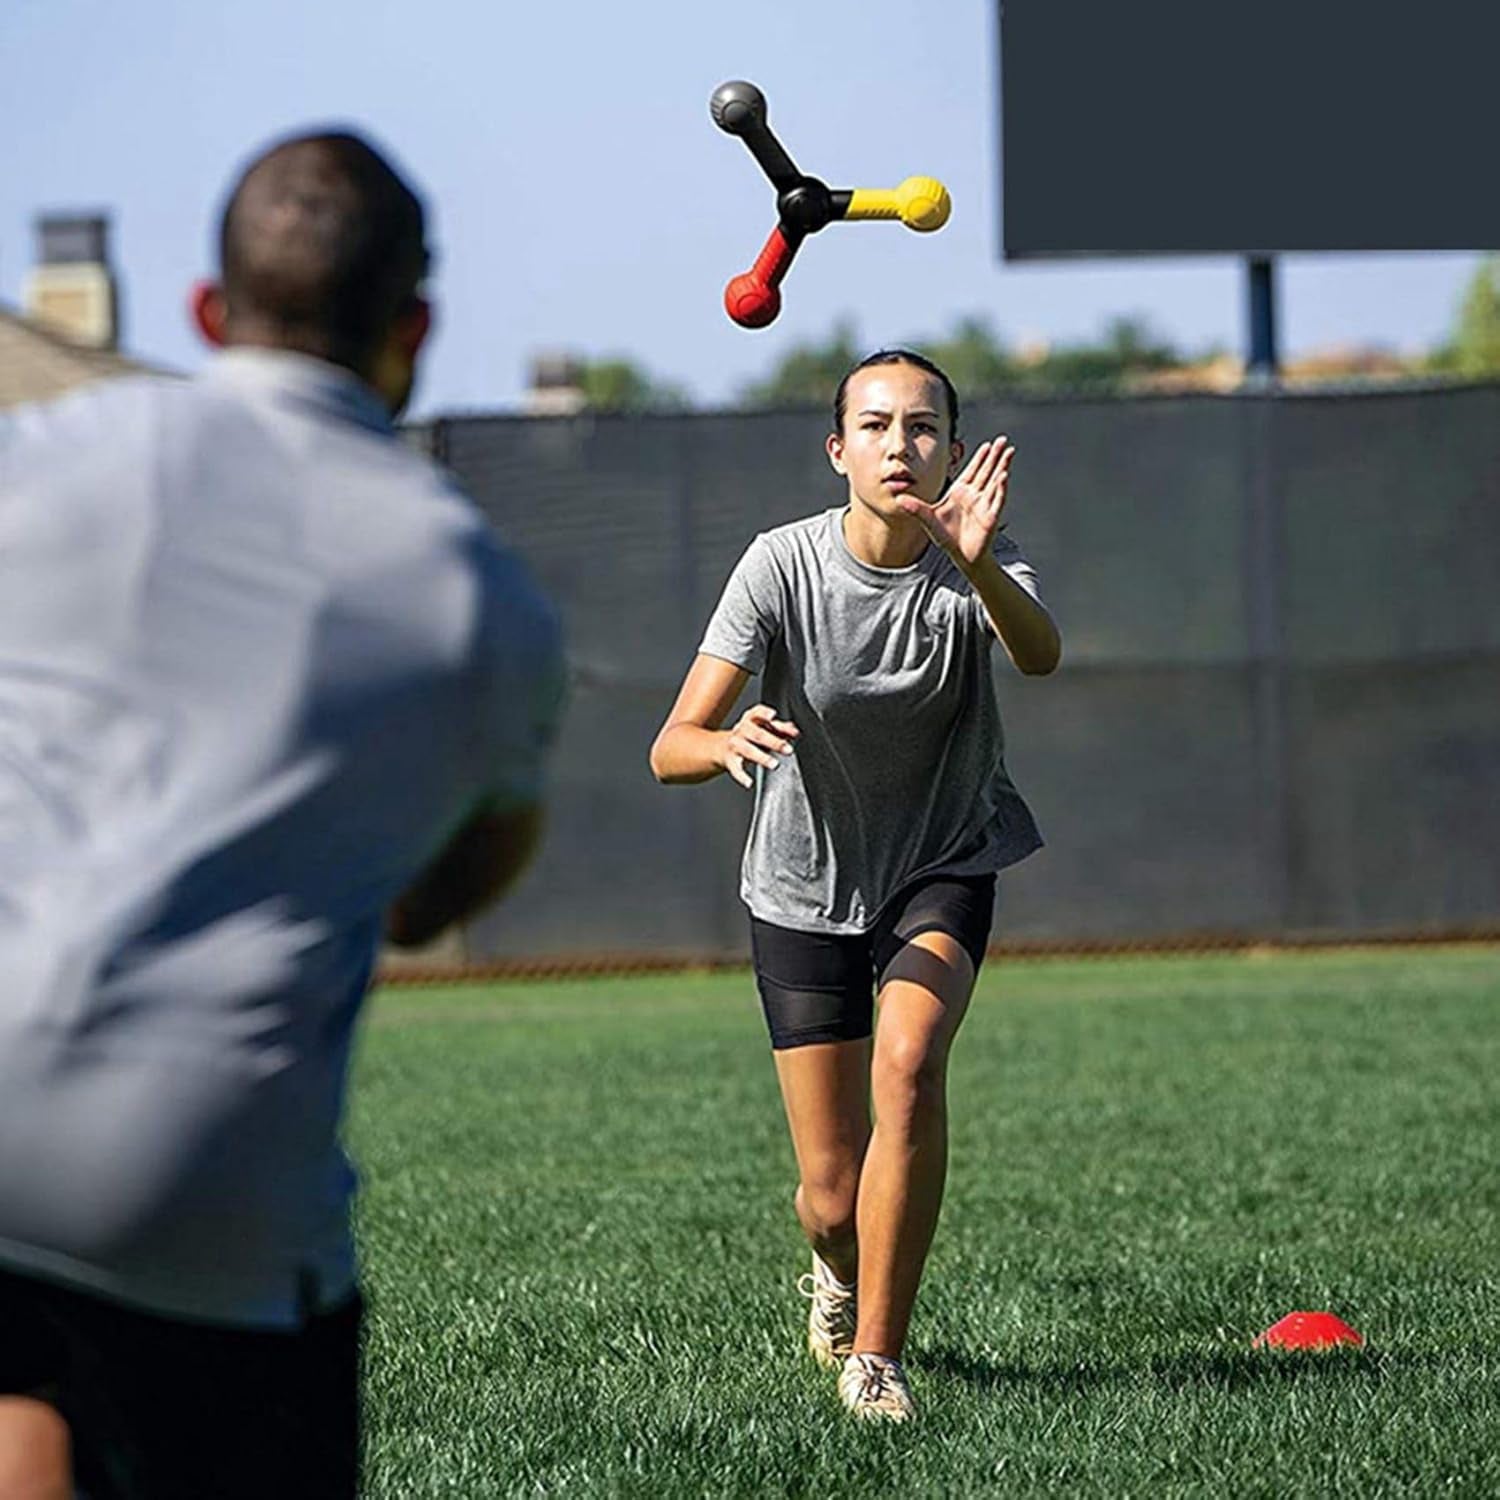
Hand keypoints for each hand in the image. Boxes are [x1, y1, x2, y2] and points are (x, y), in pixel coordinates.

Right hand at [719, 704, 797, 788]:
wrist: (720, 747)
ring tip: (774, 764)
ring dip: (762, 757)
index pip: (757, 713)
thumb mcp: (762, 728)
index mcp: (750, 720)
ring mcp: (735, 745)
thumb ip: (779, 729)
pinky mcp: (730, 761)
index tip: (773, 716)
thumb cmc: (748, 736)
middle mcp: (741, 731)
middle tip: (788, 750)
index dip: (764, 714)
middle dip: (773, 742)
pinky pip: (736, 769)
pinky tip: (749, 783)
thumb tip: (794, 731)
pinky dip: (742, 776)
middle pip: (757, 734)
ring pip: (748, 751)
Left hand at [897, 436, 1014, 570]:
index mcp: (960, 492)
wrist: (960, 556)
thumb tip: (898, 499)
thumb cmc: (946, 537)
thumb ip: (915, 508)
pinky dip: (1000, 488)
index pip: (972, 470)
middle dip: (995, 456)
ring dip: (1002, 466)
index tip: (987, 444)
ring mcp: (984, 505)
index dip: (980, 457)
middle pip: (986, 471)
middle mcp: (974, 496)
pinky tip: (1004, 476)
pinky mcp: (991, 517)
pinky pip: (997, 500)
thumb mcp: (928, 520)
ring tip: (1009, 452)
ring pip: (995, 481)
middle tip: (1003, 440)